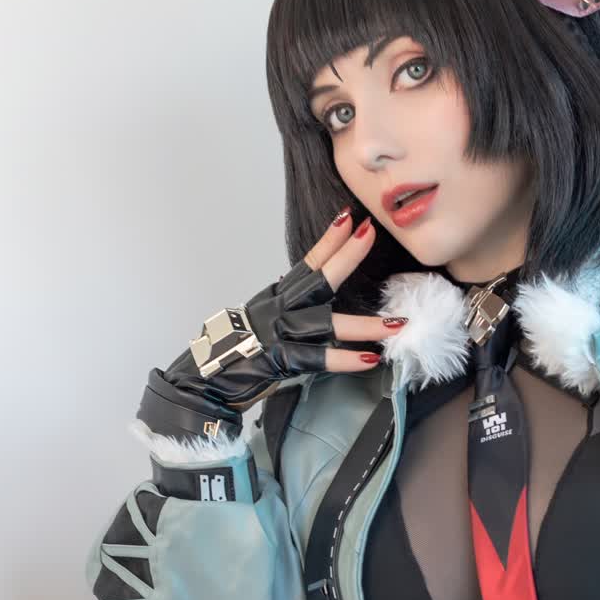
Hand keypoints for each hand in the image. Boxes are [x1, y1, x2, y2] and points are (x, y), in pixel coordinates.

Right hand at [138, 210, 406, 438]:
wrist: (203, 382)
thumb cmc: (236, 358)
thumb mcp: (267, 327)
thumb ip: (292, 316)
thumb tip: (317, 311)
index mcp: (276, 299)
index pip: (306, 265)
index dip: (328, 242)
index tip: (350, 217)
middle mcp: (277, 310)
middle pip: (316, 280)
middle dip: (345, 256)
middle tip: (371, 232)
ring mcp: (277, 334)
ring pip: (325, 323)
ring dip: (363, 325)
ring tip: (396, 324)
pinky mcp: (277, 360)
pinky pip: (315, 358)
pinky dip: (343, 358)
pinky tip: (369, 359)